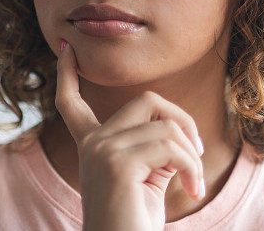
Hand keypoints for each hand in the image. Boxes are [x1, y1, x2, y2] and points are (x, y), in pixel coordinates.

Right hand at [54, 39, 205, 230]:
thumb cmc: (134, 223)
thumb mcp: (145, 178)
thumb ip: (151, 147)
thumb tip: (177, 127)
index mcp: (92, 146)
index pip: (71, 103)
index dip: (67, 74)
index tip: (66, 50)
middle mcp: (92, 144)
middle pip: (146, 101)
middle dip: (181, 119)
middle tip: (196, 153)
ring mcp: (102, 150)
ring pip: (166, 127)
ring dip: (192, 156)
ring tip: (194, 184)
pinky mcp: (118, 163)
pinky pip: (171, 147)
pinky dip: (192, 168)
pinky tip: (192, 191)